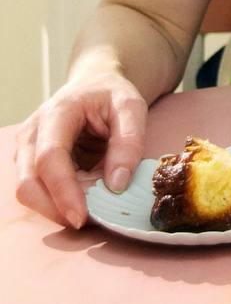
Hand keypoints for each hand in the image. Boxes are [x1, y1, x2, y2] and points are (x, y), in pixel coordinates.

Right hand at [14, 71, 146, 228]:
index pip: (49, 158)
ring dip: (60, 207)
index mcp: (56, 113)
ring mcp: (26, 150)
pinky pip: (40, 193)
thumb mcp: (131, 108)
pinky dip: (61, 202)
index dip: (63, 191)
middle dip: (58, 208)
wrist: (95, 85)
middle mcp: (32, 133)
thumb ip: (129, 141)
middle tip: (94, 218)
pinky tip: (86, 195)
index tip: (82, 217)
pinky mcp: (29, 165)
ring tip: (95, 201)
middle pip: (29, 183)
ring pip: (30, 194)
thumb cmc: (111, 95)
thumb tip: (117, 184)